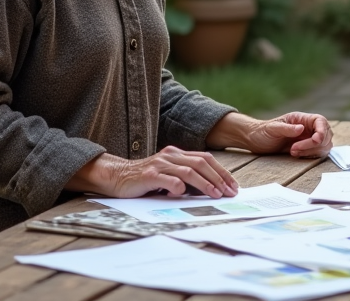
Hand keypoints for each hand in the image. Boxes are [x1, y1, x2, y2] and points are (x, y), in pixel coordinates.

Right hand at [66, 146, 238, 198]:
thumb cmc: (145, 180)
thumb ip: (186, 178)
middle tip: (229, 192)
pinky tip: (183, 194)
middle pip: (202, 163)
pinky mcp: (148, 175)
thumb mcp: (168, 175)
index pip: (206, 159)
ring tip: (215, 195)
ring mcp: (160, 164)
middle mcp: (171, 156)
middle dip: (219, 178)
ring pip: (189, 171)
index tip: (233, 186)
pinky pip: (168, 179)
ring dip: (205, 183)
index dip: (222, 172)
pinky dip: (178, 186)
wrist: (116, 177)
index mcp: (177, 154)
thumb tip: (211, 190)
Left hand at [208, 111, 332, 157]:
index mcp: (302, 119)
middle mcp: (308, 128)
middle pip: (326, 135)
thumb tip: (301, 128)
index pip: (321, 121)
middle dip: (313, 144)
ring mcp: (308, 139)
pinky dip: (310, 156)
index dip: (322, 130)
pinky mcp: (307, 150)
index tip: (316, 140)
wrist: (256, 141)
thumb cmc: (263, 131)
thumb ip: (287, 128)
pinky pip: (318, 153)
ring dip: (311, 151)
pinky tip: (296, 155)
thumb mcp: (272, 128)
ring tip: (293, 152)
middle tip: (294, 149)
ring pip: (324, 146)